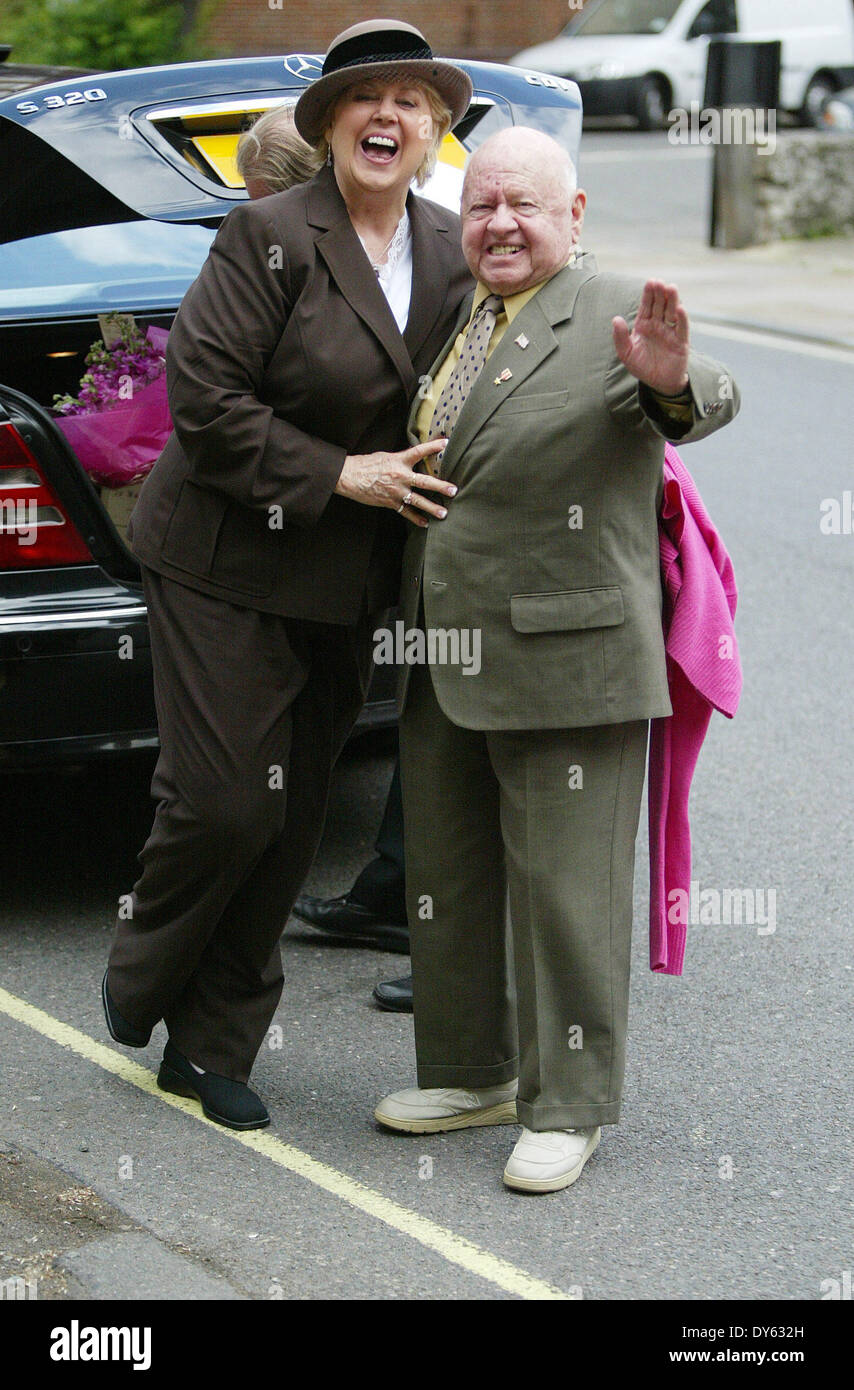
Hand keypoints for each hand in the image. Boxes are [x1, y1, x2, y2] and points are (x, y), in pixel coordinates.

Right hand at [335, 438, 456, 527]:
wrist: (349, 477)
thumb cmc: (365, 464)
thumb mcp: (385, 456)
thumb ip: (401, 460)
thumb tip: (413, 460)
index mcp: (399, 460)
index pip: (419, 451)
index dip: (433, 446)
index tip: (446, 443)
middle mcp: (400, 476)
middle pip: (424, 481)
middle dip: (440, 486)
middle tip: (453, 490)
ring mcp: (396, 491)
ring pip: (418, 500)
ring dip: (432, 507)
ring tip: (443, 513)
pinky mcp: (390, 502)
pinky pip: (406, 512)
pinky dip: (415, 518)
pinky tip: (425, 523)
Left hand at [612, 280, 689, 395]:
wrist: (658, 383)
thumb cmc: (642, 367)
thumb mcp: (626, 353)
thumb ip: (620, 337)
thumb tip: (615, 319)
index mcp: (644, 325)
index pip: (646, 306)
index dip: (648, 294)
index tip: (650, 282)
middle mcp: (658, 325)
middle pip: (660, 306)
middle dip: (659, 294)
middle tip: (659, 282)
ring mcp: (670, 332)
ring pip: (671, 313)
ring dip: (672, 300)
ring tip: (671, 288)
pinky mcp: (681, 342)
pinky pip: (682, 328)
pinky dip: (681, 318)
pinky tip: (680, 309)